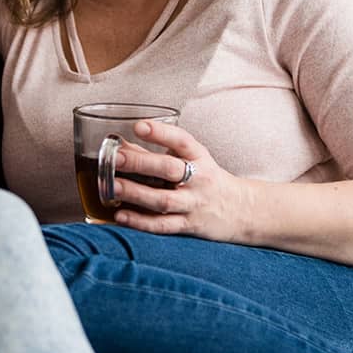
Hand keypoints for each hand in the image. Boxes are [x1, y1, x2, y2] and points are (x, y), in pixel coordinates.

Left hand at [110, 121, 257, 243]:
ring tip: (112, 187)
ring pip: (164, 200)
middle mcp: (198, 179)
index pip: (181, 141)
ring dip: (136, 193)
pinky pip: (163, 225)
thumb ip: (158, 152)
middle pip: (169, 169)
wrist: (240, 210)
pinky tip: (121, 215)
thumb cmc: (207, 179)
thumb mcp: (191, 159)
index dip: (160, 133)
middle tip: (116, 158)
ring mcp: (194, 204)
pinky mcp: (188, 226)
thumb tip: (121, 145)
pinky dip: (141, 222)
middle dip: (141, 163)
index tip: (139, 126)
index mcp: (199, 157)